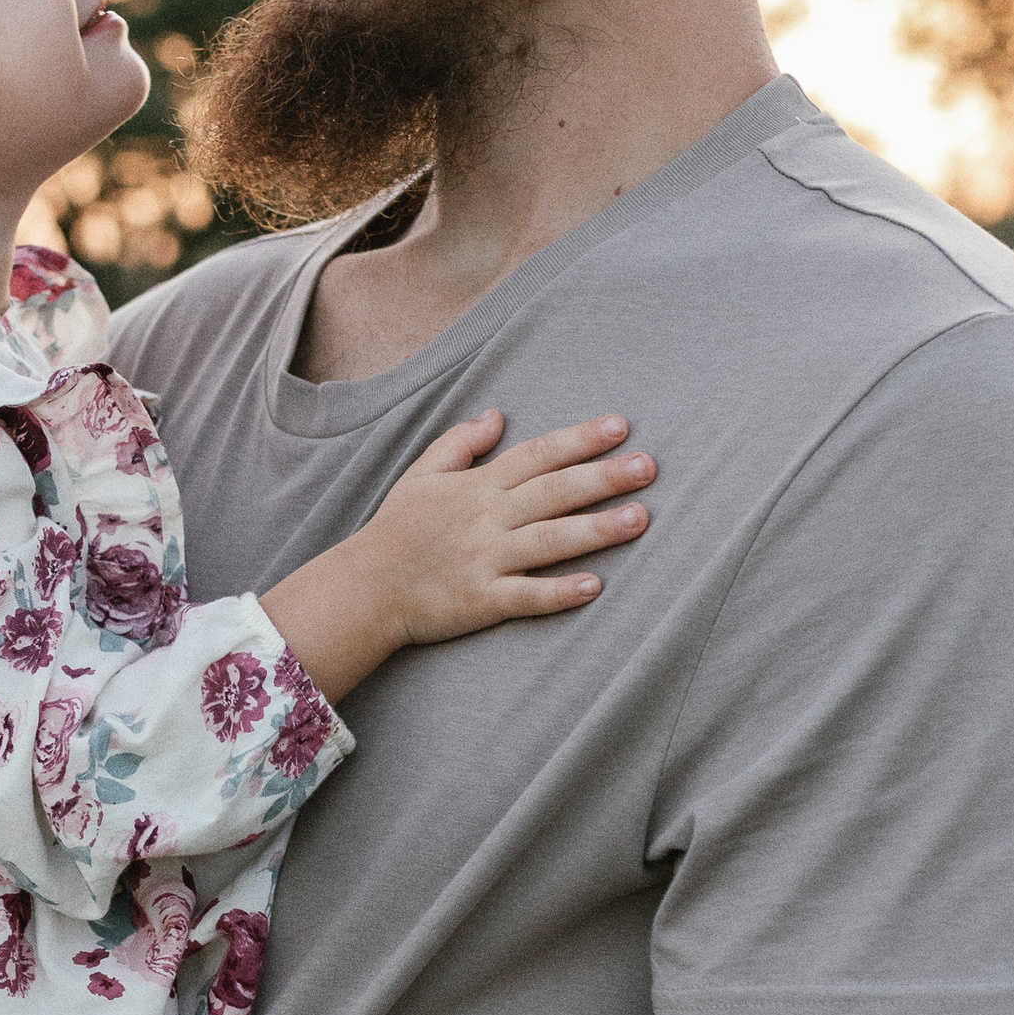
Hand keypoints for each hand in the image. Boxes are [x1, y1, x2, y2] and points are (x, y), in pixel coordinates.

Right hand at [368, 411, 653, 643]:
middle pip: (553, 492)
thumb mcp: (422, 474)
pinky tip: (594, 586)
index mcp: (478, 487)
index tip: (622, 427)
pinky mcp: (480, 601)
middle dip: (602, 477)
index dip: (579, 439)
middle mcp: (486, 519)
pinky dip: (558, 592)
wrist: (364, 587)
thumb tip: (498, 413)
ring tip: (641, 518)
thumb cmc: (397, 530)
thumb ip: (461, 442)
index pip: (537, 455)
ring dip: (595, 529)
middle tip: (649, 467)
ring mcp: (484, 560)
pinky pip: (525, 596)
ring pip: (549, 541)